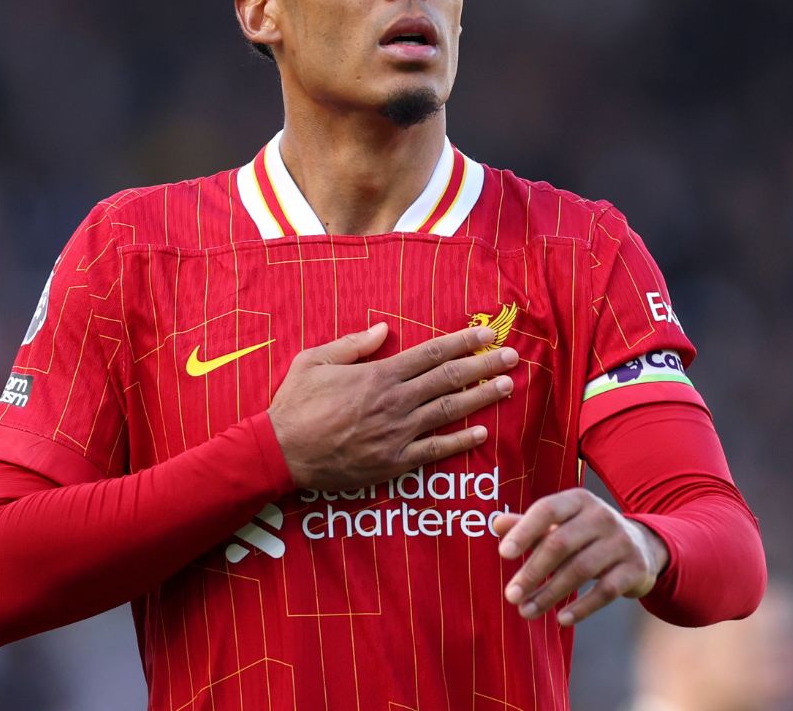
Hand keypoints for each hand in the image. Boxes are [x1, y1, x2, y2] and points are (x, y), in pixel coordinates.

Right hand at [268, 322, 516, 490]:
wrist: (280, 453)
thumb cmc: (294, 404)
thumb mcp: (315, 361)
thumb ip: (352, 344)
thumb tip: (383, 329)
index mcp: (378, 374)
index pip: (431, 354)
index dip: (463, 342)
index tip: (487, 334)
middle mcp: (395, 402)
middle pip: (449, 379)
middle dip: (483, 366)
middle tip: (513, 357)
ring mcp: (397, 434)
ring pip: (448, 412)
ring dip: (481, 399)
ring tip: (506, 387)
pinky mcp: (393, 463)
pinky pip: (434, 452)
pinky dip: (459, 442)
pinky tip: (481, 434)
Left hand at [492, 489, 669, 625]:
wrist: (642, 547)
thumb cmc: (587, 534)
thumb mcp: (561, 524)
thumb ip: (530, 524)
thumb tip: (496, 524)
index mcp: (578, 500)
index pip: (547, 510)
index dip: (524, 531)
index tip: (503, 555)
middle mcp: (601, 516)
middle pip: (560, 544)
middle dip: (532, 572)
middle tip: (511, 595)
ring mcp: (621, 542)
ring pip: (580, 570)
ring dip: (550, 594)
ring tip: (526, 611)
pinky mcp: (635, 569)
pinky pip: (606, 591)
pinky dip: (582, 608)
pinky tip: (561, 619)